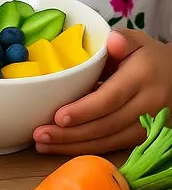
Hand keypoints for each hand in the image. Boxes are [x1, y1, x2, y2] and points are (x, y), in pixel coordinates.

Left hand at [33, 29, 171, 154]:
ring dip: (74, 146)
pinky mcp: (142, 138)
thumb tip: (113, 41)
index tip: (59, 117)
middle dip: (71, 133)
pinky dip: (86, 150)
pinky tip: (62, 148)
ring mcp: (147, 126)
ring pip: (108, 141)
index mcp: (141, 78)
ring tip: (43, 144)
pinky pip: (113, 147)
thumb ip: (124, 40)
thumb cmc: (149, 58)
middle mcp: (147, 106)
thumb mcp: (139, 42)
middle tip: (40, 134)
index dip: (84, 110)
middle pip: (106, 125)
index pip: (111, 98)